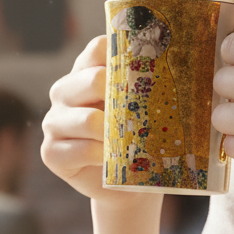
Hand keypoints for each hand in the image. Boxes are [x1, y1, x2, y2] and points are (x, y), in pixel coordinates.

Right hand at [41, 36, 156, 210]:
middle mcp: (64, 91)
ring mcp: (53, 122)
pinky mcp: (50, 152)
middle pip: (93, 79)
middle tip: (142, 115)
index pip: (99, 48)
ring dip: (114, 135)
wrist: (127, 184)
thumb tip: (183, 66)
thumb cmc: (138, 139)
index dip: (123, 57)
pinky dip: (102, 158)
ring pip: (87, 120)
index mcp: (86, 71)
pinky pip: (81, 150)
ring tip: (128, 144)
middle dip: (122, 98)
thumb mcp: (146, 107)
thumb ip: (150, 84)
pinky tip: (111, 161)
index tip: (147, 72)